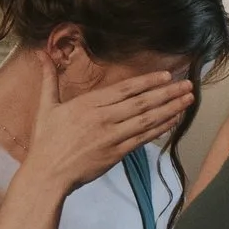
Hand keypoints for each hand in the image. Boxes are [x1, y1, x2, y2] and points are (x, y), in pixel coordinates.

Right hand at [20, 66, 195, 194]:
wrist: (47, 174)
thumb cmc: (45, 141)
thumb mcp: (45, 106)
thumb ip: (48, 78)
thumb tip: (40, 54)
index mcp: (88, 104)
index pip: (124, 89)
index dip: (147, 81)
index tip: (166, 75)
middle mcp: (104, 118)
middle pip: (141, 102)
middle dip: (167, 92)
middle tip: (188, 84)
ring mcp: (112, 136)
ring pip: (146, 119)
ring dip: (170, 108)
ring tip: (188, 99)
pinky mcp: (117, 154)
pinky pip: (143, 138)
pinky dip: (160, 129)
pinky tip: (173, 120)